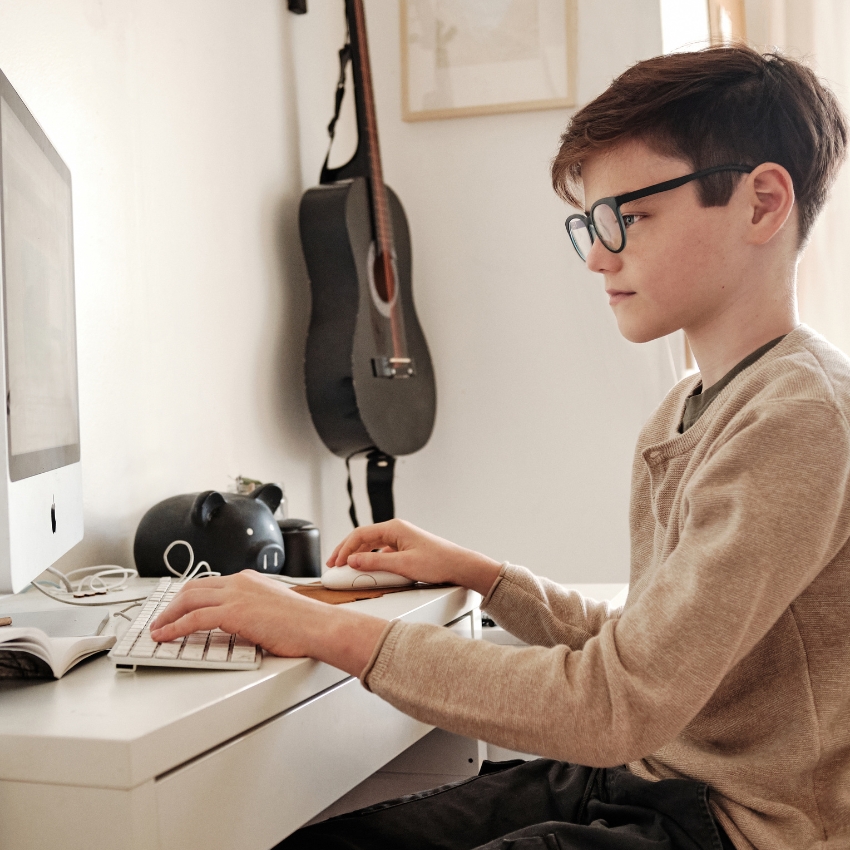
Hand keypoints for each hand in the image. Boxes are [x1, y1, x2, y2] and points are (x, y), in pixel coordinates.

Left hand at [149, 571, 387, 674]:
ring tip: (157, 630)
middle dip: (172, 605)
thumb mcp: (272, 609)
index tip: (177, 608)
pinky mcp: (233, 612)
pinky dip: (175, 627)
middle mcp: (240, 581)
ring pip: (188, 599)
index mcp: (249, 579)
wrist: (318, 626)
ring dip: (167, 616)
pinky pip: (194, 618)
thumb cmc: (303, 623)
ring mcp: (236, 594)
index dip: (188, 597)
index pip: (209, 584)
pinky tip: (165, 636)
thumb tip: (238, 627)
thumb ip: (251, 611)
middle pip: (193, 587)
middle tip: (160, 619)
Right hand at [328, 519, 501, 595]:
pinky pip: (382, 552)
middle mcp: (396, 530)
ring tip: (346, 568)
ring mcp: (401, 539)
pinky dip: (370, 560)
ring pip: (371, 545)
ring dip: (357, 556)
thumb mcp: (402, 565)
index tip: (336, 563)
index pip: (360, 534)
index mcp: (394, 528)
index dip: (345, 549)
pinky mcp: (405, 549)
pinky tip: (367, 569)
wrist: (460, 566)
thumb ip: (375, 562)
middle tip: (334, 564)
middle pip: (363, 538)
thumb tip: (353, 561)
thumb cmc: (437, 562)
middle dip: (347, 551)